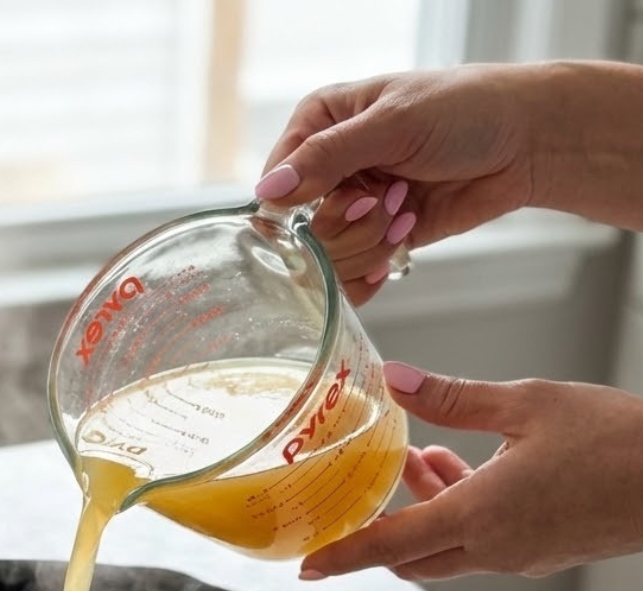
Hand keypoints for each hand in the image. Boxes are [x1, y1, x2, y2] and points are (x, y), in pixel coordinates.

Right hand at [255, 64, 538, 303]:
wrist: (526, 142)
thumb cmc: (466, 110)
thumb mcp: (392, 124)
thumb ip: (326, 158)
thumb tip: (267, 192)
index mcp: (319, 124)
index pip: (276, 183)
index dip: (303, 204)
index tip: (351, 193)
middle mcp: (328, 168)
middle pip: (300, 230)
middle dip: (350, 223)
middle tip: (392, 197)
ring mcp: (352, 207)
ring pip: (328, 258)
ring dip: (372, 242)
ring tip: (409, 211)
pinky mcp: (375, 240)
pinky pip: (351, 277)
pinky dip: (374, 271)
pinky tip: (400, 247)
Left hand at [299, 362, 642, 580]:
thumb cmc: (617, 441)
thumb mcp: (528, 404)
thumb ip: (453, 398)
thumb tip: (394, 378)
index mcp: (478, 518)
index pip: (387, 547)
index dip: (342, 558)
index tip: (305, 568)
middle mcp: (491, 550)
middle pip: (409, 555)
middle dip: (378, 528)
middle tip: (361, 489)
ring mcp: (518, 558)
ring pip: (445, 547)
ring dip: (423, 510)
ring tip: (418, 457)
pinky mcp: (541, 553)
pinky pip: (479, 543)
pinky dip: (458, 513)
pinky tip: (465, 467)